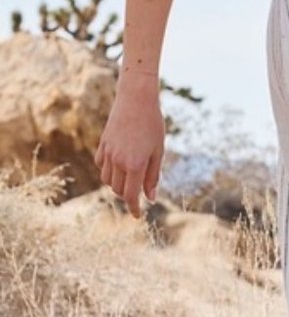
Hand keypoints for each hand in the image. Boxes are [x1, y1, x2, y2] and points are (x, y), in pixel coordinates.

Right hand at [93, 75, 164, 218]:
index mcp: (135, 165)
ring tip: (131, 179)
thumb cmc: (153, 125)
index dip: (134, 208)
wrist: (136, 100)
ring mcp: (108, 153)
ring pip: (108, 180)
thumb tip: (150, 198)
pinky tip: (119, 166)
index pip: (131, 195)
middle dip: (128, 195)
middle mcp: (118, 161)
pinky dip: (108, 171)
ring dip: (118, 184)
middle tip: (139, 194)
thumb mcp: (158, 151)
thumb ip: (153, 176)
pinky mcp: (102, 145)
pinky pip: (101, 166)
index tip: (137, 216)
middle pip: (119, 190)